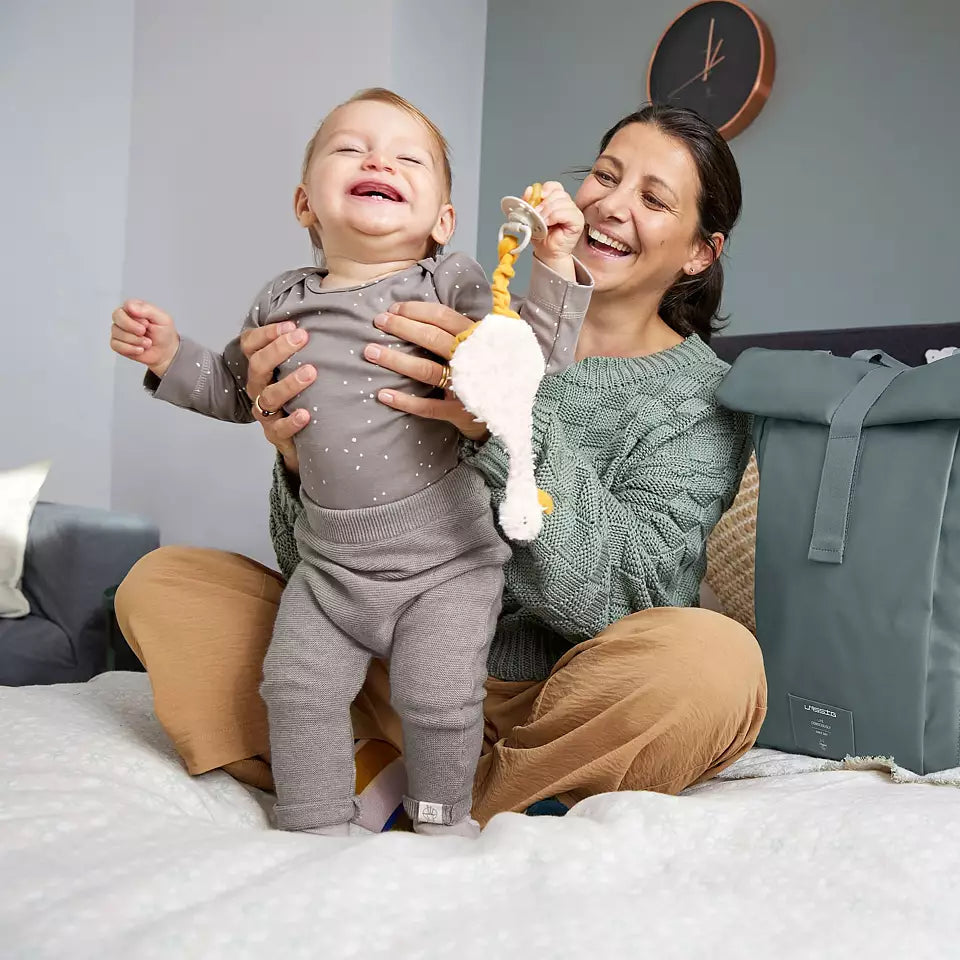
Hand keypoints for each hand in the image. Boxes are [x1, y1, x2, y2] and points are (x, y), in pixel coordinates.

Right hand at [111, 300, 179, 376]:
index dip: (136, 317)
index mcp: (135, 307)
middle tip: (144, 332)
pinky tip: (140, 349)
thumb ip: (147, 309)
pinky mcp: (117, 343)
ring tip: (147, 342)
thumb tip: (130, 306)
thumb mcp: (162, 319)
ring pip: (116, 332)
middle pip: (117, 317)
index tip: (147, 323)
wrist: (165, 352)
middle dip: (132, 328)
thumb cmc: (164, 333)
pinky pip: (116, 345)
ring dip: (135, 340)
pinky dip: (130, 349)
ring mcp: (119, 330)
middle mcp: (125, 317)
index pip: (126, 306)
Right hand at [240, 322, 313, 474]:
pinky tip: (306, 414)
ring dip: (289, 383)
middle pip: (258, 366)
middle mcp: (258, 387)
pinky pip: (280, 428)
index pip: (251, 344)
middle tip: (302, 337)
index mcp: (259, 367)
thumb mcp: (296, 367)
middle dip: (279, 350)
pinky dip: (292, 421)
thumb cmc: (298, 393)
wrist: (295, 436)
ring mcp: (264, 411)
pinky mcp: (275, 433)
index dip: (267, 333)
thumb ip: (301, 346)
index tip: (291, 325)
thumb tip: (322, 317)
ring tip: (310, 372)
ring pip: (269, 396)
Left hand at [364, 302, 490, 441]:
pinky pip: (427, 407)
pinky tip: (383, 394)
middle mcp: (472, 360)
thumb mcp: (483, 346)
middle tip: (378, 322)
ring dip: (395, 360)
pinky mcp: (459, 411)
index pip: (443, 317)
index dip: (416, 311)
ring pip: (425, 370)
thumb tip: (423, 311)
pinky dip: (404, 401)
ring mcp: (466, 387)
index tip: (393, 308)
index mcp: (477, 339)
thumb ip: (461, 330)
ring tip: (370, 352)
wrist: (508, 411)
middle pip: (432, 339)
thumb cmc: (489, 372)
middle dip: (401, 328)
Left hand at [525, 181, 583, 279]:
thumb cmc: (541, 236)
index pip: (554, 186)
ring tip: (541, 222)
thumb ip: (529, 202)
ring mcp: (574, 212)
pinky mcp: (578, 221)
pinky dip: (554, 217)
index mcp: (557, 200)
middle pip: (558, 193)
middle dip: (544, 203)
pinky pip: (566, 213)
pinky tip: (548, 224)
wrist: (546, 252)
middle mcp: (567, 204)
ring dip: (548, 211)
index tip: (536, 197)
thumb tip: (529, 190)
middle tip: (536, 214)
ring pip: (562, 202)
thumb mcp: (531, 216)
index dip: (545, 189)